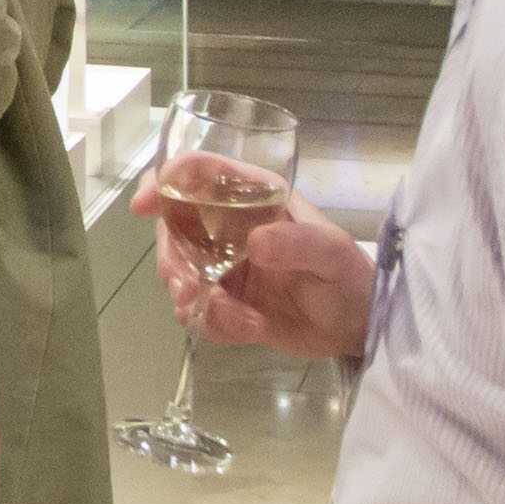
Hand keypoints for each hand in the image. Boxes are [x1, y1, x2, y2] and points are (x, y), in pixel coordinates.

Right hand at [137, 162, 374, 357]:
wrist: (358, 328)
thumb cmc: (350, 277)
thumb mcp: (333, 254)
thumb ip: (298, 244)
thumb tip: (254, 244)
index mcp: (254, 197)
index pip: (199, 173)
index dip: (165, 181)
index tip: (146, 205)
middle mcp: (230, 227)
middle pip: (173, 227)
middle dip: (171, 258)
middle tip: (187, 287)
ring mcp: (224, 266)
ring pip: (178, 272)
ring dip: (191, 296)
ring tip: (234, 318)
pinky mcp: (225, 303)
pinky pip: (197, 310)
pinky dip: (213, 323)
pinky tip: (248, 330)